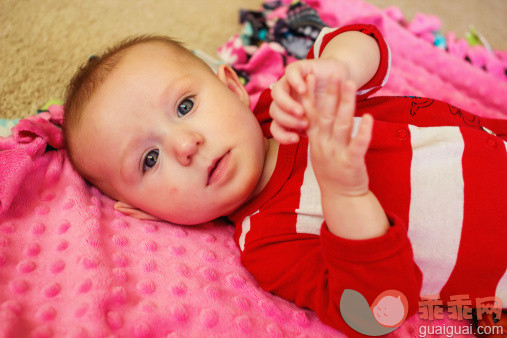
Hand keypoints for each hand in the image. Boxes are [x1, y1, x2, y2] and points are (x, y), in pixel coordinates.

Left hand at [269, 58, 349, 143]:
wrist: (343, 83)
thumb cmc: (332, 108)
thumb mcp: (320, 123)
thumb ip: (309, 131)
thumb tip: (301, 140)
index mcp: (286, 115)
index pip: (276, 128)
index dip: (282, 135)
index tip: (296, 140)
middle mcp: (284, 99)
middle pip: (274, 111)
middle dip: (287, 120)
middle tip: (304, 124)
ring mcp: (288, 83)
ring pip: (276, 94)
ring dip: (287, 105)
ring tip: (302, 111)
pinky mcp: (297, 69)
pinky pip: (289, 74)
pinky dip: (295, 82)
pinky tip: (303, 90)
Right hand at [302, 74, 372, 197]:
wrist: (340, 197)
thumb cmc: (331, 170)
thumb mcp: (319, 148)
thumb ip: (317, 129)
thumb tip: (315, 110)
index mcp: (316, 139)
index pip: (310, 113)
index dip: (309, 94)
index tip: (309, 76)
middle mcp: (323, 144)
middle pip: (326, 114)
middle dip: (330, 93)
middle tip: (334, 73)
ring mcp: (336, 153)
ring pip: (341, 125)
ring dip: (346, 103)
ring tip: (351, 84)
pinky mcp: (351, 163)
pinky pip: (357, 145)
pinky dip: (363, 132)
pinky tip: (369, 118)